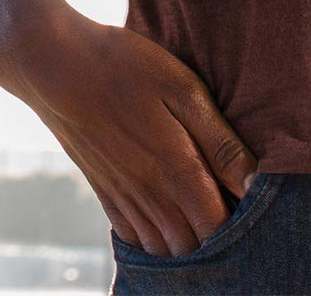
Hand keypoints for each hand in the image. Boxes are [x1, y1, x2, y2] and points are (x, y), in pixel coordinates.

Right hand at [0, 0, 258, 256]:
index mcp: (175, 169)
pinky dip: (155, 236)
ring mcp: (122, 196)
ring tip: (204, 207)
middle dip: (216, 234)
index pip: (218, 225)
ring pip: (163, 245)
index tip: (253, 198)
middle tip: (232, 201)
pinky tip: (167, 212)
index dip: (241, 220)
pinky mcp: (103, 190)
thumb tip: (254, 182)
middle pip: (192, 244)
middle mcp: (148, 194)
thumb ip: (219, 141)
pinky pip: (134, 235)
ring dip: (187, 238)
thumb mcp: (183, 89)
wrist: (56, 65)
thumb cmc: (125, 66)